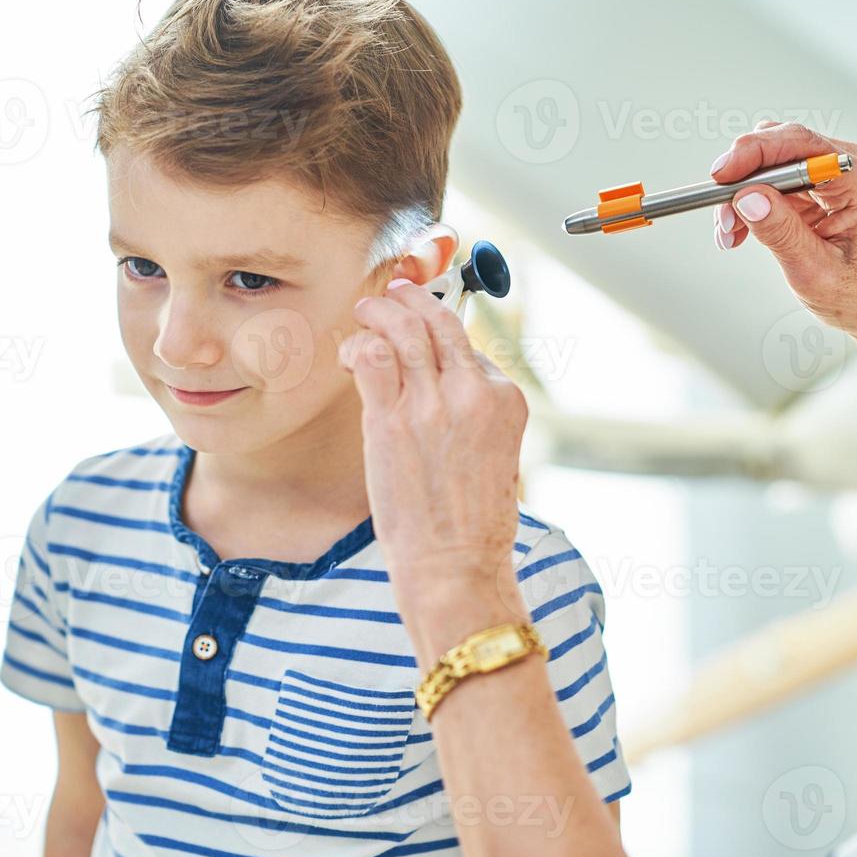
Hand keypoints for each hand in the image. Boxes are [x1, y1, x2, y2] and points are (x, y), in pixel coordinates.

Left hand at [339, 281, 528, 639]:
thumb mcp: (496, 455)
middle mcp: (474, 393)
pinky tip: (350, 352)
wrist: (456, 565)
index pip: (470, 346)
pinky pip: (373, 359)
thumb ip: (476, 413)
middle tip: (393, 292)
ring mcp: (432, 404)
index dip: (440, 333)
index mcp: (506, 399)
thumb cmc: (473, 522)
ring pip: (404, 330)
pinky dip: (359, 346)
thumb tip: (447, 383)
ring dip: (381, 311)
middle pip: (440, 323)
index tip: (420, 330)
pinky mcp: (392, 421)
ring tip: (366, 308)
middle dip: (413, 300)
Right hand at [711, 121, 856, 342]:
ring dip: (743, 192)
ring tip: (731, 231)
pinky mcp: (816, 183)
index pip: (802, 146)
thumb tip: (748, 198)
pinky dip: (751, 200)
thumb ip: (782, 233)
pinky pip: (773, 178)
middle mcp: (849, 167)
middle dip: (743, 177)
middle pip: (782, 146)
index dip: (756, 152)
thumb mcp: (815, 271)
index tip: (723, 175)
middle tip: (723, 215)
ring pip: (771, 161)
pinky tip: (741, 229)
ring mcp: (832, 172)